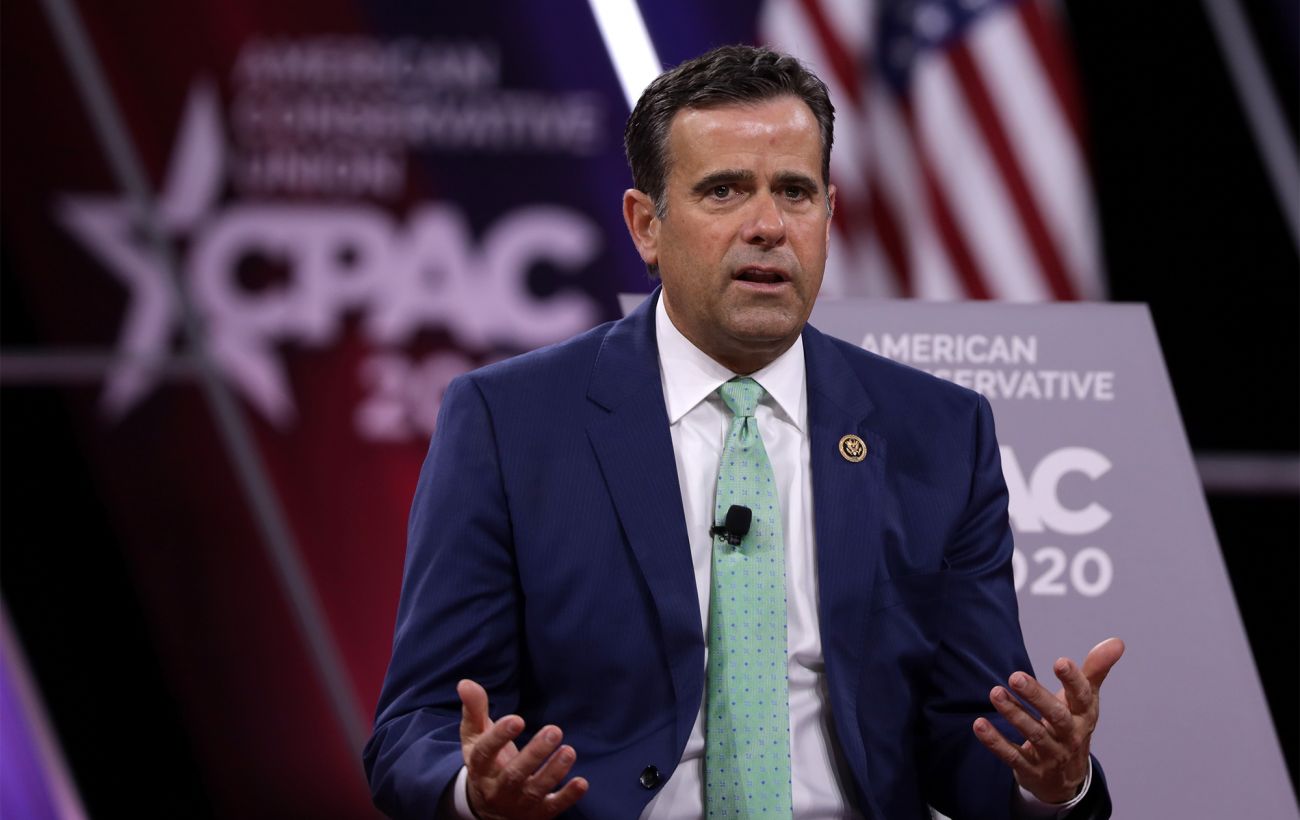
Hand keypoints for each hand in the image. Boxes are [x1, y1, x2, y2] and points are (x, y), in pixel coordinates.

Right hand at [457, 679, 588, 818]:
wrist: (488, 808)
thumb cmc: (486, 762)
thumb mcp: (475, 737)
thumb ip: (474, 710)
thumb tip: (466, 682)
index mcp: (480, 767)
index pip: (485, 754)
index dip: (499, 737)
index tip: (516, 719)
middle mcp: (497, 789)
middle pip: (514, 775)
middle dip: (534, 754)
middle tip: (554, 730)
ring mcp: (518, 804)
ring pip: (535, 791)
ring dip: (553, 772)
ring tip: (569, 751)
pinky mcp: (537, 814)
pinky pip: (553, 808)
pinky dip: (568, 797)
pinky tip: (582, 782)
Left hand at [972, 637, 1124, 803]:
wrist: (1067, 779)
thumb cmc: (1073, 726)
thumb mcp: (1085, 700)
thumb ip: (1095, 669)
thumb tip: (1117, 641)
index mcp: (1083, 715)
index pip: (1082, 697)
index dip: (1073, 680)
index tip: (1060, 662)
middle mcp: (1070, 735)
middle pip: (1057, 716)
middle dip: (1037, 697)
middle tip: (1015, 676)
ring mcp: (1051, 754)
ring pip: (1034, 734)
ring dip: (1014, 714)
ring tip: (995, 693)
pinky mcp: (1031, 769)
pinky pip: (1013, 755)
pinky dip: (996, 742)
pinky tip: (979, 725)